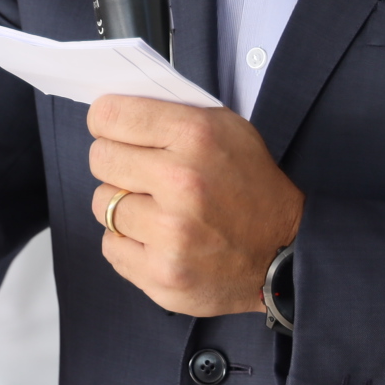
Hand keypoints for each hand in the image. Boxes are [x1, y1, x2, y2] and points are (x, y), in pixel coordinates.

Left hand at [86, 96, 302, 316]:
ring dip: (123, 206)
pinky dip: (129, 242)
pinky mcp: (162, 274)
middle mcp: (181, 182)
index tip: (110, 129)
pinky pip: (111, 246)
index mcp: (195, 136)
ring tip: (156, 209)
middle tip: (138, 172)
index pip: (110, 115)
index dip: (106, 121)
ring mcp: (171, 233)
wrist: (284, 252)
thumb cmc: (252, 186)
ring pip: (102, 205)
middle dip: (116, 163)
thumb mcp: (228, 129)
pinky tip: (158, 239)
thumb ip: (173, 115)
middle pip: (100, 159)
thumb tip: (116, 111)